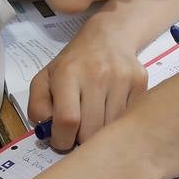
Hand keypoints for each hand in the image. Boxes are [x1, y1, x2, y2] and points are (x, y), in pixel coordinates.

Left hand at [27, 24, 148, 151]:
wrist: (108, 38)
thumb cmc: (73, 65)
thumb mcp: (44, 79)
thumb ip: (38, 106)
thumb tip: (47, 131)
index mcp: (68, 73)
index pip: (67, 120)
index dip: (62, 140)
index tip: (61, 140)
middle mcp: (97, 74)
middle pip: (91, 130)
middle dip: (81, 139)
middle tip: (78, 132)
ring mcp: (122, 78)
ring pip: (111, 128)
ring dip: (100, 132)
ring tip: (94, 120)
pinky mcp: (140, 83)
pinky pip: (128, 118)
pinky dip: (117, 122)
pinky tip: (110, 111)